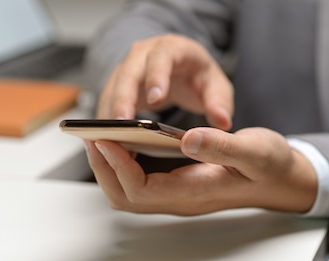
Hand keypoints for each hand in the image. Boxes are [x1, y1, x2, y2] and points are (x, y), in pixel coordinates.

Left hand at [84, 127, 317, 215]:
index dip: (117, 166)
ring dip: (110, 167)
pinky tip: (123, 142)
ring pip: (129, 192)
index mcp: (195, 191)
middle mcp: (181, 198)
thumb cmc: (270, 166)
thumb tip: (188, 138)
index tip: (104, 138)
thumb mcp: (253, 150)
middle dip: (103, 169)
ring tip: (100, 137)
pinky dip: (124, 164)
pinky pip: (140, 182)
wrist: (283, 179)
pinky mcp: (179, 185)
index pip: (141, 189)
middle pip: (126, 197)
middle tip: (91, 136)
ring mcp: (178, 194)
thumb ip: (221, 146)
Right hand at [96, 34, 233, 129]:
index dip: (157, 76)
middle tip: (122, 123)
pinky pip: (106, 102)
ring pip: (112, 88)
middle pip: (129, 72)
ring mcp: (127, 69)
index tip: (156, 99)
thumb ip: (220, 102)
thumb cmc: (198, 77)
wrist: (182, 69)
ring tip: (109, 139)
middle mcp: (144, 54)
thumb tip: (222, 122)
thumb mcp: (216, 86)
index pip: (162, 57)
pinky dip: (106, 122)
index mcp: (172, 48)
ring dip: (109, 113)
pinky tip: (107, 143)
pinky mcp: (117, 86)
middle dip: (124, 98)